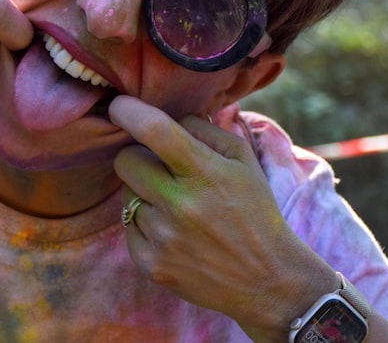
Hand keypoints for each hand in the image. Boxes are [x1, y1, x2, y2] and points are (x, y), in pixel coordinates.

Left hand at [110, 95, 334, 340]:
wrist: (268, 280)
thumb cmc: (255, 211)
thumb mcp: (243, 161)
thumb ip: (205, 129)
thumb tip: (168, 114)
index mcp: (206, 174)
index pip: (155, 131)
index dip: (129, 112)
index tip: (119, 106)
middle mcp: (181, 206)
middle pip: (125, 160)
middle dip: (138, 156)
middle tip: (160, 167)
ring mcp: (163, 238)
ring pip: (127, 194)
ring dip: (145, 193)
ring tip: (177, 206)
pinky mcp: (150, 265)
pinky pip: (128, 227)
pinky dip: (145, 225)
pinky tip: (173, 232)